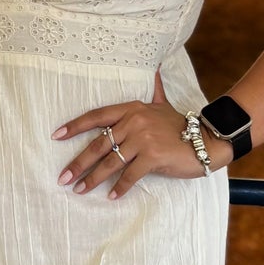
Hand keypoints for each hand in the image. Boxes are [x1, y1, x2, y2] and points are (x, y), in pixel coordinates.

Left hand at [53, 72, 230, 199]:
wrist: (207, 140)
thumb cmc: (180, 126)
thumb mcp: (163, 104)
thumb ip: (155, 89)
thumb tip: (156, 67)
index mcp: (132, 109)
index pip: (97, 116)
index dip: (75, 126)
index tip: (56, 136)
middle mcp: (134, 121)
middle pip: (98, 143)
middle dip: (78, 162)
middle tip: (62, 177)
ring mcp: (143, 139)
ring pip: (110, 162)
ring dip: (92, 178)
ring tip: (79, 190)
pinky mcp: (153, 157)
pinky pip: (130, 175)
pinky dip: (120, 188)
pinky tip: (111, 197)